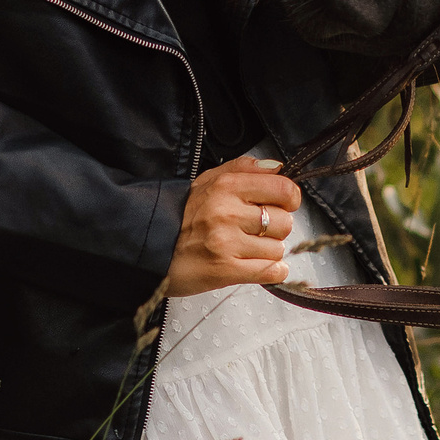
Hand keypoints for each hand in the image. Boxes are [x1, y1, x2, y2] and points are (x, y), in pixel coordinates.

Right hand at [166, 153, 302, 296]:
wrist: (150, 247)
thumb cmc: (181, 215)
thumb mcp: (207, 180)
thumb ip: (243, 168)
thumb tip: (277, 168)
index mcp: (226, 186)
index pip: (283, 189)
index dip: (289, 199)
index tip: (283, 204)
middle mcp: (227, 212)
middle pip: (284, 222)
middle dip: (275, 228)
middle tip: (255, 230)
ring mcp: (227, 242)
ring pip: (278, 249)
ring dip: (267, 251)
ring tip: (245, 248)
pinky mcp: (226, 270)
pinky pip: (271, 271)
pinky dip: (271, 271)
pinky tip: (256, 265)